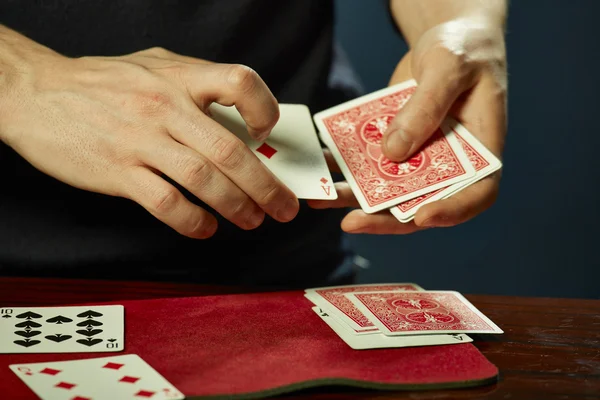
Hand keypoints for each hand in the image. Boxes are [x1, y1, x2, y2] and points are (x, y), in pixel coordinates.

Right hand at [0, 38, 298, 238]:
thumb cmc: (102, 82)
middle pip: (230, 150)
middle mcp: (164, 106)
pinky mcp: (117, 170)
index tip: (268, 136)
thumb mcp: (154, 68)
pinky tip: (204, 227)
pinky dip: (191, 220)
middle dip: (265, 185)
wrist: (36, 92)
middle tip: (283, 208)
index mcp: (179, 77)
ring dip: (236, 206)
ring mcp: (140, 139)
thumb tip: (240, 119)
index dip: (263, 110)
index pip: (239, 82)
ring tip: (252, 220)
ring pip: (203, 179)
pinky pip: (165, 202)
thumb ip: (196, 85)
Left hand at [309, 17, 506, 233]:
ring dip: (354, 197)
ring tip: (320, 198)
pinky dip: (344, 167)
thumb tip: (393, 152)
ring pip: (388, 190)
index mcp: (482, 148)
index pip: (477, 193)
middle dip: (386, 217)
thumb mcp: (448, 67)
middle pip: (422, 202)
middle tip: (352, 222)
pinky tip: (320, 165)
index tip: (421, 217)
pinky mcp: (394, 147)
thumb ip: (425, 106)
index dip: (451, 211)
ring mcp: (420, 158)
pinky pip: (369, 163)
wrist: (444, 40)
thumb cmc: (461, 49)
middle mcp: (451, 162)